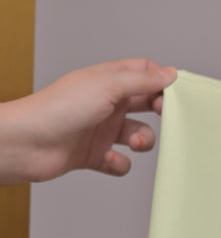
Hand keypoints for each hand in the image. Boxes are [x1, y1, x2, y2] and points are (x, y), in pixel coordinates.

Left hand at [0, 58, 177, 183]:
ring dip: (143, 142)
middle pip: (146, 104)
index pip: (144, 73)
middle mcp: (107, 104)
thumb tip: (170, 74)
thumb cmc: (61, 109)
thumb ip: (142, 81)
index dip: (161, 81)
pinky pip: (121, 162)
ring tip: (135, 144)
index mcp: (108, 80)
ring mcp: (102, 130)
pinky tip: (107, 159)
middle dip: (159, 112)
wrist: (29, 143)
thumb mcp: (108, 87)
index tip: (175, 94)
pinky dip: (120, 163)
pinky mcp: (95, 155)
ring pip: (138, 136)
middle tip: (167, 118)